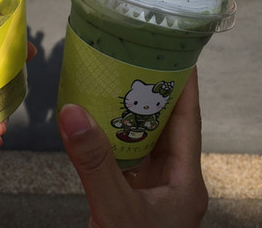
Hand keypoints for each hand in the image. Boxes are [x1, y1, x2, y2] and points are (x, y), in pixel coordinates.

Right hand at [58, 67, 207, 227]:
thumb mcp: (116, 208)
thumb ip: (95, 163)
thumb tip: (73, 113)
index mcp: (186, 180)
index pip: (189, 120)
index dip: (185, 85)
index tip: (179, 53)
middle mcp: (174, 182)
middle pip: (168, 127)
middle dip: (153, 95)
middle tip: (138, 62)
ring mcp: (155, 193)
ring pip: (146, 144)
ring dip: (132, 118)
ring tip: (116, 85)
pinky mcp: (135, 201)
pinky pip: (127, 162)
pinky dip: (114, 143)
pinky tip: (99, 129)